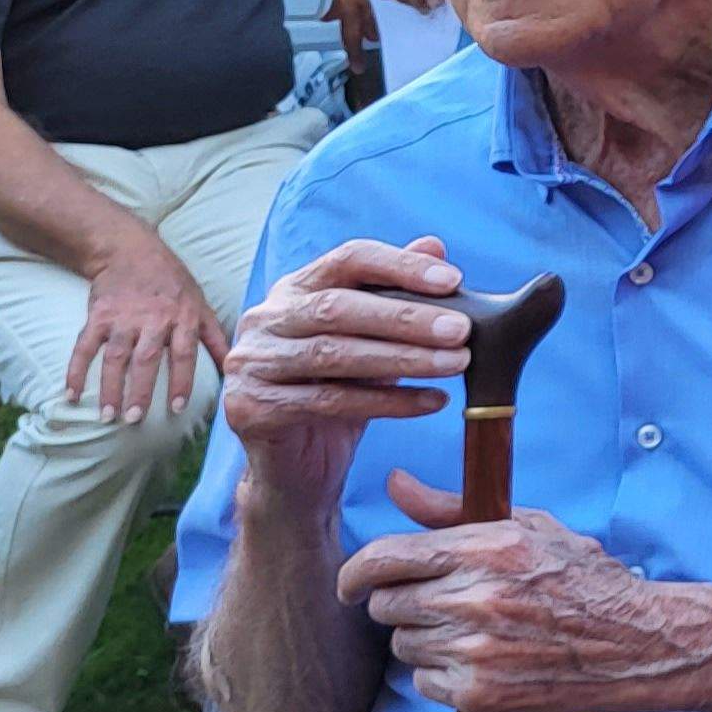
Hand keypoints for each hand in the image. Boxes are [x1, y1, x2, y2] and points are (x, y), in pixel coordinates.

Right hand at [71, 225, 231, 429]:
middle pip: (146, 359)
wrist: (130, 250)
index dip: (182, 382)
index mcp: (183, 318)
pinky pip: (84, 346)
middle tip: (134, 420)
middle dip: (141, 391)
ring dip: (109, 387)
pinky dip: (75, 371)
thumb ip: (215, 336)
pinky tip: (70, 395)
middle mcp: (154, 319)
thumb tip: (234, 367)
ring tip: (106, 416)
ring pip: (114, 357)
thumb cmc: (173, 283)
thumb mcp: (201, 304)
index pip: (184, 354)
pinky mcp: (98, 315)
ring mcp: (123, 317)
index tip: (177, 409)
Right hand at [219, 236, 468, 512]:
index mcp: (294, 289)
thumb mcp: (371, 338)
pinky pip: (330, 401)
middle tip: (462, 330)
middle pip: (339, 308)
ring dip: (404, 358)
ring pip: (334, 354)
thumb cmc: (340, 389)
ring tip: (456, 364)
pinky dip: (389, 401)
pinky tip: (433, 402)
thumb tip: (434, 245)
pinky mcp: (250, 408)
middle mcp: (265, 319)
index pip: (348, 259)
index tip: (454, 280)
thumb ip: (395, 293)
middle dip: (407, 318)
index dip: (400, 266)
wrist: (298, 466)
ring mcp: (250, 363)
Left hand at [343, 474, 660, 711]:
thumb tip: (396, 482)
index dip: (355, 573)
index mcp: (488, 548)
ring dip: (427, 639)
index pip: (386, 558)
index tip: (352, 585)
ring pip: (404, 644)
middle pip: (386, 605)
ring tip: (474, 631)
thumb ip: (449, 510)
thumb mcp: (526, 528)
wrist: (633, 641)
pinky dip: (445, 674)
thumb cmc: (580, 581)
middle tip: (438, 605)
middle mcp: (478, 596)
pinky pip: (424, 681)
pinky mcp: (478, 690)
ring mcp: (476, 647)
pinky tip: (483, 659)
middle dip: (403, 604)